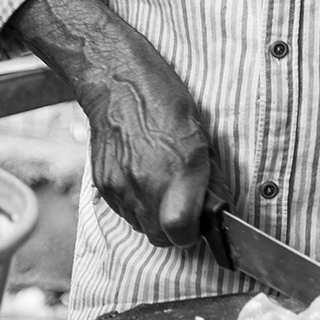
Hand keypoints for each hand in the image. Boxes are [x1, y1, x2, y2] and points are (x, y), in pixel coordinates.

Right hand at [85, 52, 210, 249]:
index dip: (192, 232)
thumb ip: (210, 180)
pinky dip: (134, 202)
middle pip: (161, 237)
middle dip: (174, 228)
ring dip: (153, 215)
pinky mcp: (102, 184)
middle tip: (180, 202)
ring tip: (158, 183)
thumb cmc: (165, 101)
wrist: (118, 82)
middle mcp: (147, 184)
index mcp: (178, 171)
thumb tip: (217, 208)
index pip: (182, 233)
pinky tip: (140, 175)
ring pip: (140, 226)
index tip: (197, 222)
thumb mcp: (201, 136)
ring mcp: (120, 187)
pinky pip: (122, 210)